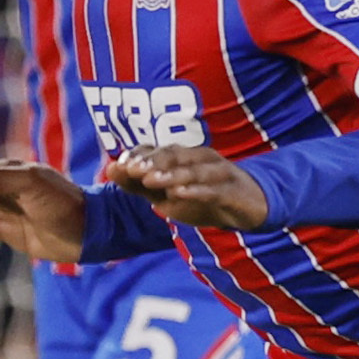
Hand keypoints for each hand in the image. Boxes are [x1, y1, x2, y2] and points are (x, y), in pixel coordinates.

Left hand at [104, 145, 270, 228]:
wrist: (248, 208)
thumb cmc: (204, 198)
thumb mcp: (167, 194)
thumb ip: (139, 185)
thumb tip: (111, 170)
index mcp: (182, 157)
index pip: (157, 150)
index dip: (138, 156)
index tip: (118, 166)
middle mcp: (198, 158)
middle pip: (173, 154)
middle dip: (151, 161)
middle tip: (130, 169)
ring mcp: (217, 171)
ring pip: (192, 169)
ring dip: (170, 174)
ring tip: (149, 179)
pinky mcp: (231, 189)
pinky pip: (213, 188)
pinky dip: (196, 190)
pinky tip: (180, 194)